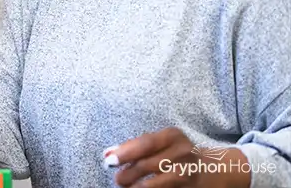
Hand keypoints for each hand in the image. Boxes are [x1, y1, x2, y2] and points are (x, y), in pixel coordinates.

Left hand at [107, 127, 249, 187]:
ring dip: (137, 186)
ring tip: (127, 186)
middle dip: (128, 173)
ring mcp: (188, 172)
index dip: (126, 152)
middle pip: (149, 164)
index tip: (109, 160)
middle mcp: (183, 152)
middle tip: (118, 178)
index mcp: (173, 136)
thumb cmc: (173, 152)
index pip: (146, 143)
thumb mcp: (159, 142)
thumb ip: (133, 146)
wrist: (210, 169)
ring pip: (157, 183)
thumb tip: (107, 153)